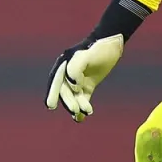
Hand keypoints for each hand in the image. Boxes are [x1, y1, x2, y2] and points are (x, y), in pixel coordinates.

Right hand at [44, 0, 150, 121]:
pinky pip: (82, 99)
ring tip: (87, 111)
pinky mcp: (87, 86)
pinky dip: (82, 107)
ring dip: (77, 106)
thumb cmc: (97, 48)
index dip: (52, 94)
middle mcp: (68, 74)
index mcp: (64, 65)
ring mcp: (77, 81)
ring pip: (74, 97)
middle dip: (69, 102)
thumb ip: (75, 69)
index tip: (51, 106)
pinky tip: (82, 118)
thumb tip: (72, 85)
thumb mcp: (85, 55)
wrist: (111, 44)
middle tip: (75, 110)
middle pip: (65, 91)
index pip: (55, 81)